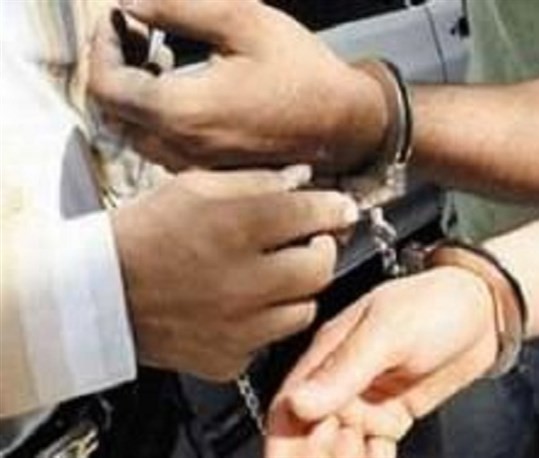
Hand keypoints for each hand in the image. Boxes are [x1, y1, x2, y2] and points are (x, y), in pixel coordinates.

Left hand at [89, 0, 386, 171]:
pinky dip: (152, 112)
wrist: (343, 125)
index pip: (107, 87)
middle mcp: (180, 147)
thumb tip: (131, 2)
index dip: (101, 47)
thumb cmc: (302, 73)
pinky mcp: (207, 169)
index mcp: (185, 111)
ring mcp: (193, 164)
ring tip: (156, 56)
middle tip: (136, 32)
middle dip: (114, 66)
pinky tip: (178, 86)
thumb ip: (178, 8)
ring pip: (133, 130)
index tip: (118, 19)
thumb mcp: (245, 23)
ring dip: (133, 90)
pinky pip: (158, 144)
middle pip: (113, 111)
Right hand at [112, 166, 359, 380]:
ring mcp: (238, 327)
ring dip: (298, 288)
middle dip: (322, 249)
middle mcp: (243, 281)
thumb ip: (255, 181)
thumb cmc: (142, 233)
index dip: (335, 208)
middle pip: (321, 267)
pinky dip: (265, 321)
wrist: (99, 291)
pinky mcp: (228, 358)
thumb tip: (301, 180)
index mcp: (236, 227)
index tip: (342, 209)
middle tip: (308, 241)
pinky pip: (269, 339)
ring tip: (272, 275)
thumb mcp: (194, 187)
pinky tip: (242, 305)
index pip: (312, 214)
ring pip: (304, 308)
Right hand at [265, 267, 498, 457]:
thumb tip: (298, 402)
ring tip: (366, 455)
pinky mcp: (393, 412)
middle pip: (311, 431)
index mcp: (328, 353)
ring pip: (340, 444)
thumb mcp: (387, 332)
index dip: (285, 439)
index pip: (289, 405)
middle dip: (316, 454)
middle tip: (343, 455)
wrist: (483, 308)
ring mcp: (368, 398)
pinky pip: (373, 449)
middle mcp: (343, 379)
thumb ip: (343, 369)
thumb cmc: (434, 303)